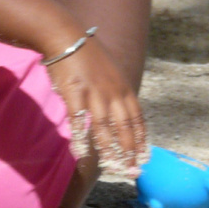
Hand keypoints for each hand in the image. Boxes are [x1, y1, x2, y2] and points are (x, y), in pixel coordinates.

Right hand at [46, 36, 147, 177]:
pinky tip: (80, 153)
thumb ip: (117, 90)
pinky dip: (80, 138)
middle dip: (130, 152)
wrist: (64, 35)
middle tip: (132, 172)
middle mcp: (112, 92)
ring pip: (104, 128)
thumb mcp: (111, 69)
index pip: (137, 120)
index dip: (141, 141)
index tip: (144, 158)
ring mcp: (93, 93)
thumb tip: (123, 109)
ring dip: (108, 150)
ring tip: (112, 168)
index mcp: (123, 87)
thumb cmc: (86, 53)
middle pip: (124, 128)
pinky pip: (78, 121)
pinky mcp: (74, 93)